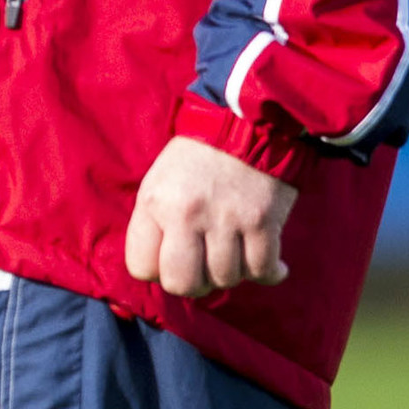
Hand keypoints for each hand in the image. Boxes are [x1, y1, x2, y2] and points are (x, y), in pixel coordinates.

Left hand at [123, 135, 296, 300]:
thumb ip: (154, 225)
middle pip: (183, 284)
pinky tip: (267, 264)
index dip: (156, 270)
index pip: (141, 267)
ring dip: (232, 274)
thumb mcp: (158, 182)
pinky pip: (262, 270)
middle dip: (193, 284)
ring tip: (234, 255)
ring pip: (225, 279)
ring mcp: (226, 219)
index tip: (170, 260)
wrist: (246, 123)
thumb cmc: (196, 158)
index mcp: (155, 202)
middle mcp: (187, 213)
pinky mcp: (262, 222)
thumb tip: (158, 273)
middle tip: (203, 269)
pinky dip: (267, 273)